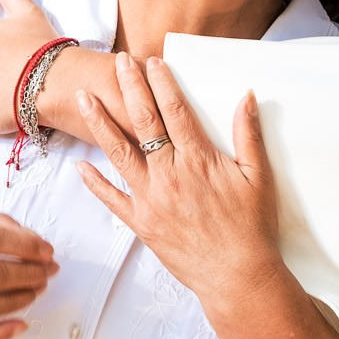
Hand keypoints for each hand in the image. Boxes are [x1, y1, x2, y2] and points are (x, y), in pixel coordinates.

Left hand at [75, 53, 283, 304]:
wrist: (238, 277)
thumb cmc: (252, 228)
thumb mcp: (259, 177)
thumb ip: (248, 135)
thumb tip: (247, 96)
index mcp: (198, 159)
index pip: (175, 110)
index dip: (162, 82)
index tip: (151, 61)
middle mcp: (170, 174)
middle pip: (143, 121)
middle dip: (129, 87)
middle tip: (118, 61)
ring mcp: (151, 199)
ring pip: (119, 153)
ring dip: (100, 123)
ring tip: (84, 98)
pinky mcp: (141, 223)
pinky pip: (112, 200)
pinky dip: (94, 183)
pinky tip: (79, 166)